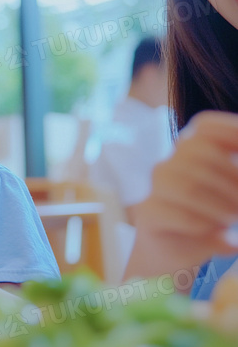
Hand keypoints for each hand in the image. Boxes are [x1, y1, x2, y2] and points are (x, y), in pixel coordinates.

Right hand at [128, 111, 237, 279]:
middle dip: (231, 177)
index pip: (205, 126)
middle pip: (199, 152)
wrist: (174, 251)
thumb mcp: (231, 194)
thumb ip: (235, 181)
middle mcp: (172, 163)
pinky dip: (200, 224)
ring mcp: (157, 187)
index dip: (229, 131)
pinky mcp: (148, 213)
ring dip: (218, 205)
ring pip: (186, 184)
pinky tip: (213, 231)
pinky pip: (175, 213)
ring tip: (231, 220)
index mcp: (193, 151)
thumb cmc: (209, 217)